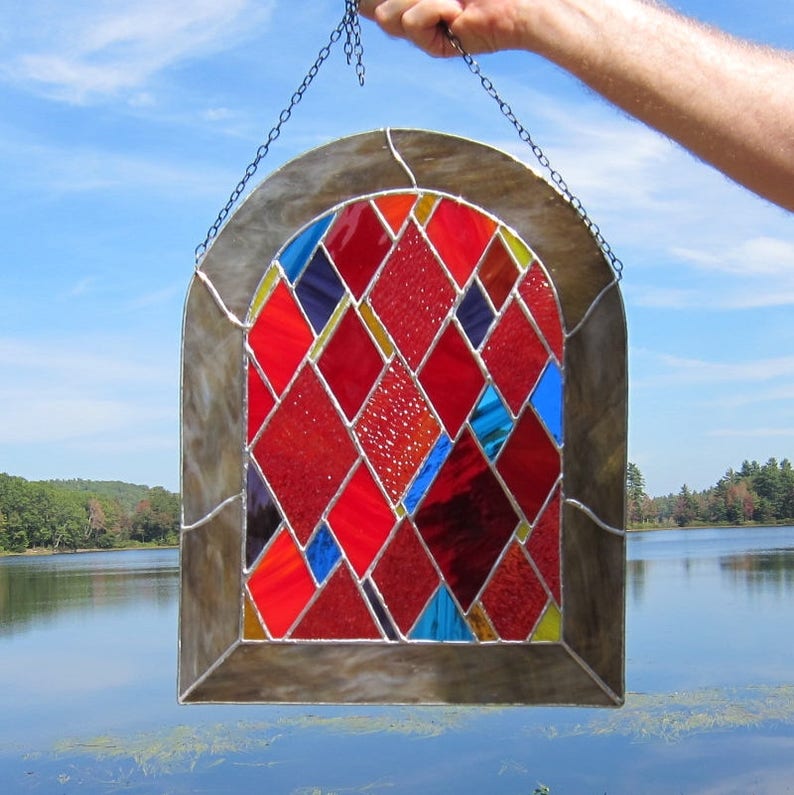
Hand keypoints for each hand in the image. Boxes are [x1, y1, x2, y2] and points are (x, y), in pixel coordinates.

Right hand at [358, 0, 531, 57]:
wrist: (517, 3)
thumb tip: (363, 2)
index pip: (369, 1)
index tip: (384, 0)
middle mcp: (411, 13)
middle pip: (371, 7)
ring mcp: (421, 33)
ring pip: (388, 15)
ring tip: (451, 0)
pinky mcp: (434, 48)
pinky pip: (412, 22)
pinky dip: (435, 8)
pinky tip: (457, 12)